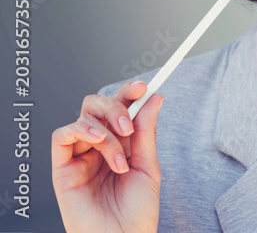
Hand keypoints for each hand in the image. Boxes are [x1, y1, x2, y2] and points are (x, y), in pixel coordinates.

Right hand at [52, 81, 163, 232]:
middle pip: (97, 107)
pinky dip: (80, 130)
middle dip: (115, 106)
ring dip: (105, 130)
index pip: (121, 109)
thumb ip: (146, 132)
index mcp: (122, 145)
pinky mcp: (62, 169)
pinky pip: (61, 136)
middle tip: (129, 125)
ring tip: (120, 156)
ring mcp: (80, 157)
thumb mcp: (148, 166)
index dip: (129, 94)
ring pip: (84, 118)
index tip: (144, 87)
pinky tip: (97, 141)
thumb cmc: (137, 211)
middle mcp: (99, 148)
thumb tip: (153, 98)